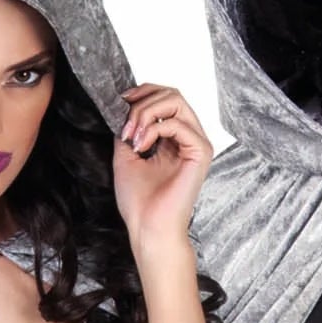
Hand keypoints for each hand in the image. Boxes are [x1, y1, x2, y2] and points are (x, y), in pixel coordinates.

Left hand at [112, 82, 211, 255]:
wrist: (148, 228)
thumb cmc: (139, 202)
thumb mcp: (125, 154)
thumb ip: (129, 128)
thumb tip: (124, 107)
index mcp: (174, 139)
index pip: (164, 99)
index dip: (141, 94)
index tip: (120, 105)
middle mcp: (188, 138)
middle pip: (171, 94)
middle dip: (142, 102)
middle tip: (126, 126)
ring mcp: (197, 144)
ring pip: (175, 100)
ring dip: (146, 113)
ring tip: (133, 136)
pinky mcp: (201, 152)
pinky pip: (177, 123)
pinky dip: (154, 129)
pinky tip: (141, 146)